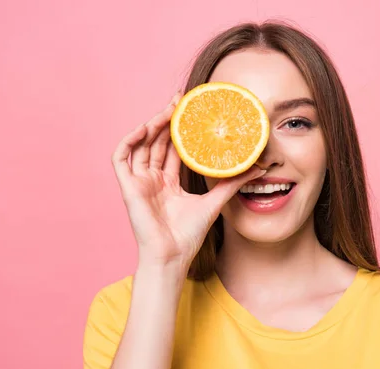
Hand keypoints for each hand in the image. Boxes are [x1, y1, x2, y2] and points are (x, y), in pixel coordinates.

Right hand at [111, 93, 264, 274]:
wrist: (173, 255)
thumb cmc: (189, 234)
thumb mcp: (214, 201)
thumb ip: (231, 182)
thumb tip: (258, 167)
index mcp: (168, 182)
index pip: (172, 148)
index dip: (179, 129)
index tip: (191, 111)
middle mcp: (152, 179)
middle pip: (156, 142)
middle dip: (166, 120)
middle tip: (180, 101)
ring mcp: (139, 182)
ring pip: (140, 145)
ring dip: (151, 125)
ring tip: (167, 111)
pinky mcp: (127, 187)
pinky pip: (121, 158)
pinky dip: (129, 141)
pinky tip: (144, 128)